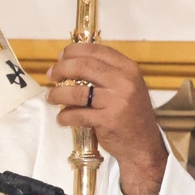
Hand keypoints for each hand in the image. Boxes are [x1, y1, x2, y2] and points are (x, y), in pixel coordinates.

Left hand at [46, 43, 168, 194]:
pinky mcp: (107, 121)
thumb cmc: (131, 114)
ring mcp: (117, 102)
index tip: (61, 57)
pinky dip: (65, 116)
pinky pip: (78, 114)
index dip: (73, 51)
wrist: (143, 145)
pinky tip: (62, 118)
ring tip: (51, 97)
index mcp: (128, 69)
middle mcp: (124, 82)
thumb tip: (71, 62)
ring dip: (58, 94)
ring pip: (77, 92)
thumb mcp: (127, 86)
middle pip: (84, 66)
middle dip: (62, 69)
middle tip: (52, 75)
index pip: (96, 50)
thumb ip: (107, 73)